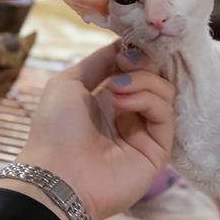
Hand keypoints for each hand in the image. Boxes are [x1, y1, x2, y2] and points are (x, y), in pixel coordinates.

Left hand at [13, 42, 174, 219]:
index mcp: (105, 101)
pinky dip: (148, 100)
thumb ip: (98, 62)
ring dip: (142, 81)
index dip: (134, 55)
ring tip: (116, 89)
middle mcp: (127, 116)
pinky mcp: (157, 150)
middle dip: (141, 64)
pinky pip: (165, 114)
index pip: (135, 70)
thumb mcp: (68, 82)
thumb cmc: (54, 129)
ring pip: (164, 93)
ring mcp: (143, 133)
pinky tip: (123, 103)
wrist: (57, 175)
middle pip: (154, 77)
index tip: (125, 48)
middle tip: (123, 65)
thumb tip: (123, 45)